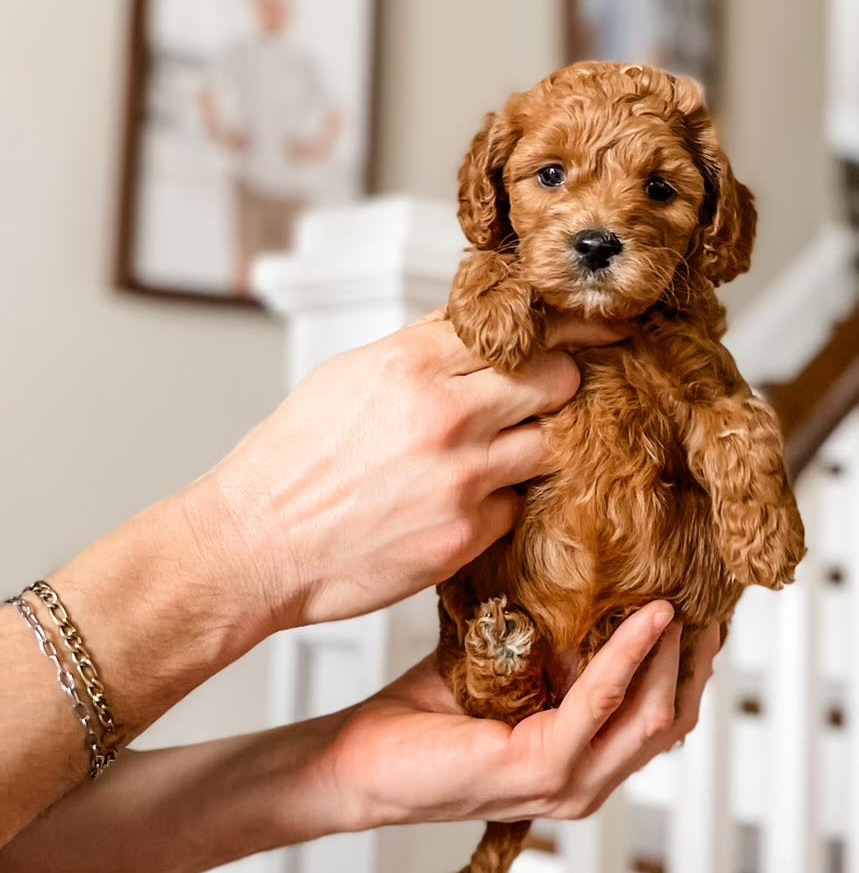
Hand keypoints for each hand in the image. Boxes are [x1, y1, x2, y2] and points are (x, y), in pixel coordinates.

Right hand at [187, 313, 623, 635]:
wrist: (253, 546)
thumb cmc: (291, 462)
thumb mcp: (348, 376)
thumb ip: (421, 350)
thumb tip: (479, 326)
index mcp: (412, 362)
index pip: (519, 327)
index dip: (558, 330)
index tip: (591, 330)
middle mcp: (446, 414)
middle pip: (557, 381)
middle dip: (559, 387)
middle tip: (545, 399)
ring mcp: (462, 478)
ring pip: (550, 446)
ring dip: (535, 448)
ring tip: (500, 454)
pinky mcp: (465, 535)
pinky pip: (515, 507)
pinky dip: (498, 505)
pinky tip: (460, 505)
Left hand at [321, 603, 721, 832]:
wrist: (355, 759)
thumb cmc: (421, 715)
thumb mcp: (503, 666)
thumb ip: (548, 637)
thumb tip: (584, 563)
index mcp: (583, 762)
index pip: (663, 715)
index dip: (690, 661)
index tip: (699, 599)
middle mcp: (586, 782)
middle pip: (673, 717)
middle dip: (697, 654)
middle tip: (706, 592)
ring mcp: (567, 783)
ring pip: (654, 714)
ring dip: (672, 651)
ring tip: (681, 594)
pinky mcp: (540, 769)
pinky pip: (601, 701)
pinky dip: (628, 653)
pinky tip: (644, 613)